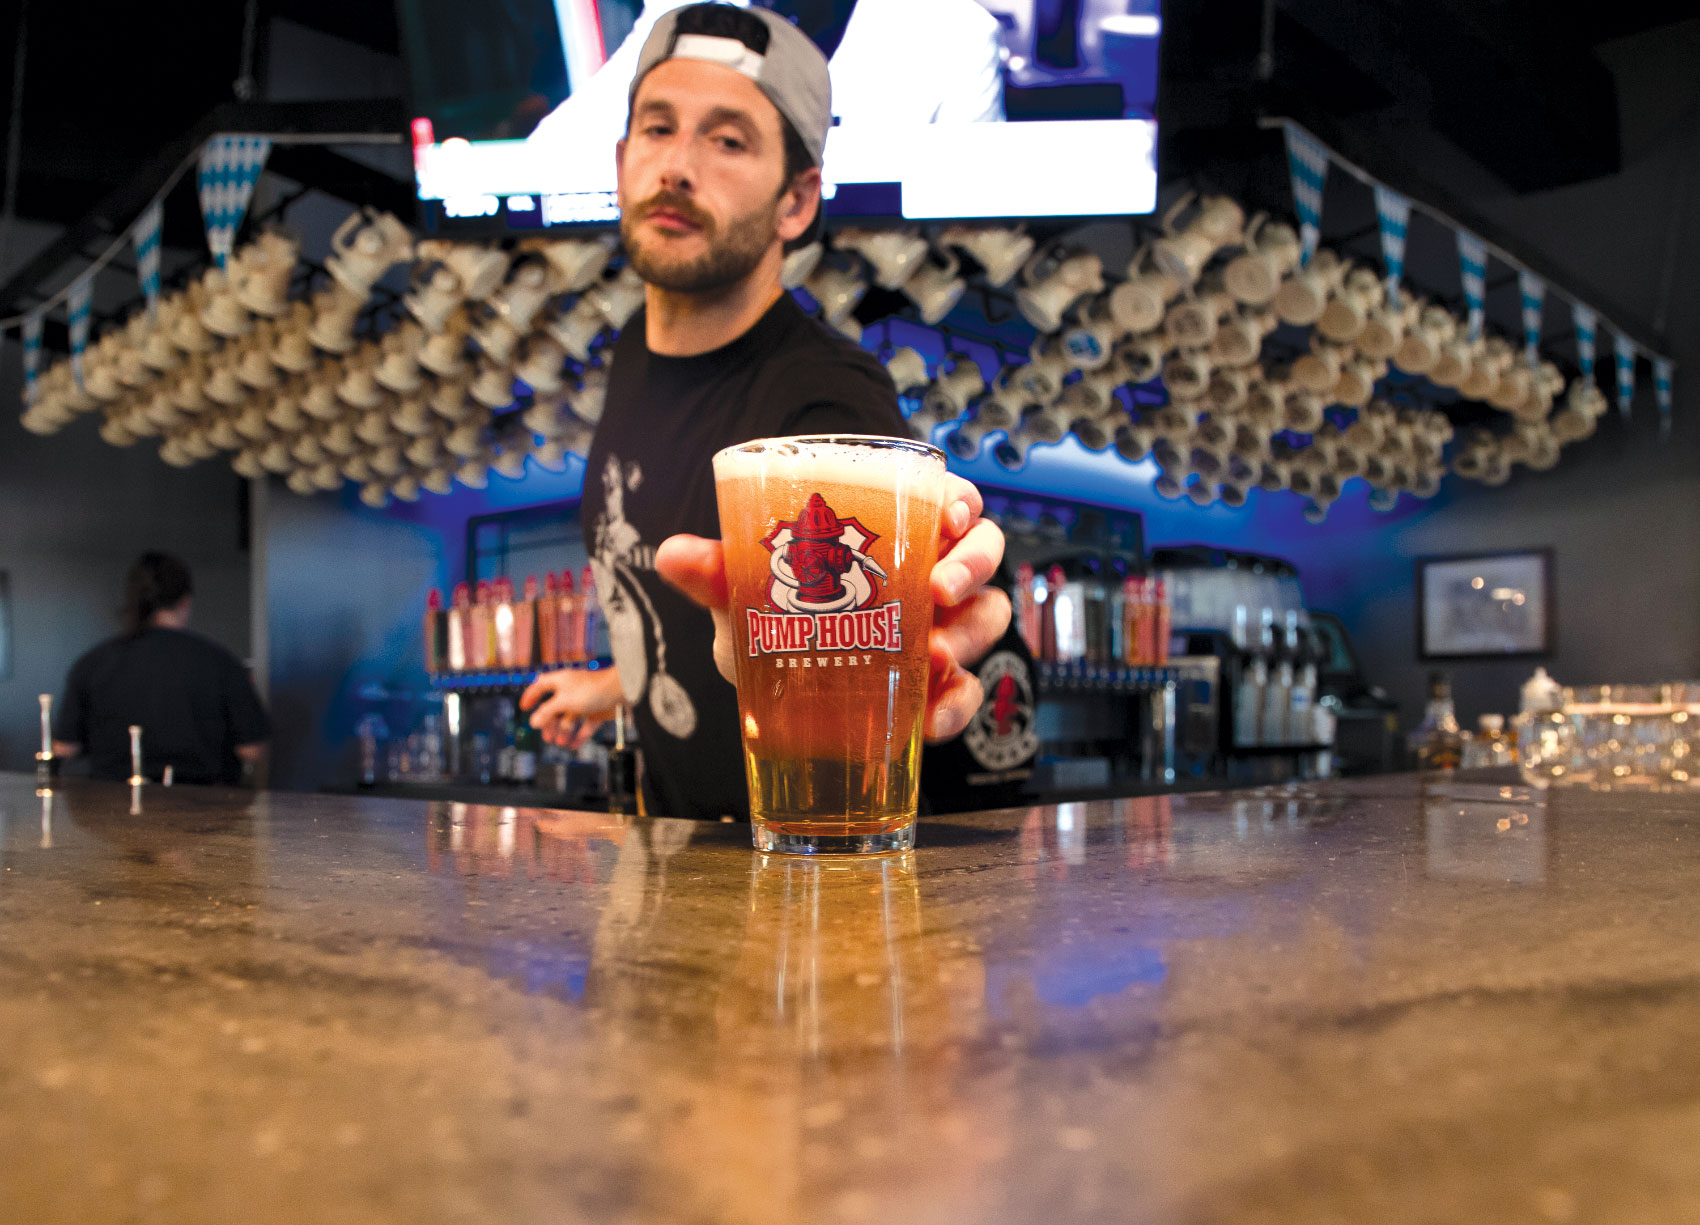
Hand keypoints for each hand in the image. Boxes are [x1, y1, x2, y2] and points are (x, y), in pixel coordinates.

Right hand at [519, 666, 624, 748]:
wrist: (622, 691)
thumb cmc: (592, 690)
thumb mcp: (563, 702)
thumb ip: (546, 712)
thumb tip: (533, 722)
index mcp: (560, 681)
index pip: (540, 685)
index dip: (531, 695)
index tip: (524, 707)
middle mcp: (571, 690)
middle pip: (554, 707)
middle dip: (549, 723)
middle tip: (546, 737)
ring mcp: (584, 701)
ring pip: (569, 717)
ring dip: (563, 731)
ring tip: (560, 743)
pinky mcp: (597, 711)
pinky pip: (585, 725)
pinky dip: (579, 735)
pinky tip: (573, 746)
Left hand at [654, 472, 1008, 744]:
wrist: (774, 687)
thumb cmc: (777, 613)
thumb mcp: (748, 590)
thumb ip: (717, 571)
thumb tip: (671, 554)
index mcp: (897, 530)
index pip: (948, 499)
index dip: (961, 501)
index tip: (950, 513)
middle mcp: (930, 572)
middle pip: (982, 553)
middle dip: (970, 569)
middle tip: (939, 591)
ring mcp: (942, 627)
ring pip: (985, 618)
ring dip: (968, 637)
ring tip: (935, 656)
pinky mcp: (939, 683)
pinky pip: (967, 691)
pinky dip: (956, 705)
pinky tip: (930, 719)